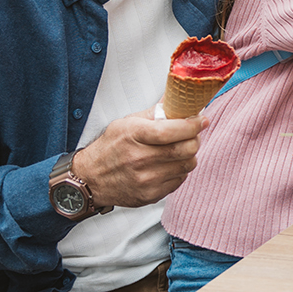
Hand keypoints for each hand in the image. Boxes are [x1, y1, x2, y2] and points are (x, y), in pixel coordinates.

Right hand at [71, 108, 205, 208]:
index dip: (193, 125)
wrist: (90, 179)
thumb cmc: (111, 147)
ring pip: (186, 165)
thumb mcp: (127, 122)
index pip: (172, 131)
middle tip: (193, 134)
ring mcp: (145, 180)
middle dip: (195, 139)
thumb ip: (155, 112)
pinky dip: (180, 171)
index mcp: (134, 135)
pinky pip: (179, 180)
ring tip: (180, 149)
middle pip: (185, 149)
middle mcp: (139, 158)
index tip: (201, 120)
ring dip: (189, 155)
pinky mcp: (150, 195)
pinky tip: (170, 164)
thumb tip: (179, 96)